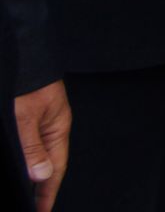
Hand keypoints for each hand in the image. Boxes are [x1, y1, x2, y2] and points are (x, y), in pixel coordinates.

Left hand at [15, 79, 68, 211]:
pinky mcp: (28, 116)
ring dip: (32, 175)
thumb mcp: (24, 117)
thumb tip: (42, 175)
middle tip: (34, 208)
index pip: (54, 169)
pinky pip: (30, 145)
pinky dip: (27, 159)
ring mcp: (41, 122)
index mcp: (57, 128)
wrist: (23, 52)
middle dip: (40, 188)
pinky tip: (22, 167)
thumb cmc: (26, 81)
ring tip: (27, 194)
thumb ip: (32, 147)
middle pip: (48, 165)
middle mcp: (51, 127)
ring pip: (37, 155)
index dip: (47, 193)